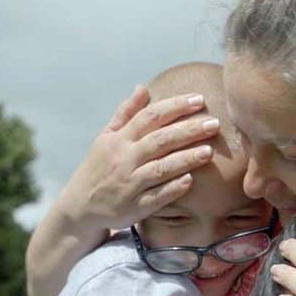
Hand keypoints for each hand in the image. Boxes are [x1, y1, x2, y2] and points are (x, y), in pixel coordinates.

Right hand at [56, 85, 220, 230]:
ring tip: (209, 151)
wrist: (80, 206)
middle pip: (160, 141)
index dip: (175, 107)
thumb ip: (126, 113)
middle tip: (215, 123)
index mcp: (119, 139)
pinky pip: (156, 197)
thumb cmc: (100, 167)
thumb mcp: (106, 137)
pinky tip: (190, 181)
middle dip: (188, 131)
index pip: (150, 117)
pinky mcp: (134, 207)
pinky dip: (172, 189)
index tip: (199, 99)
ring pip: (160, 169)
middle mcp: (124, 160)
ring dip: (185, 159)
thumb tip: (143, 87)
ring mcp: (129, 184)